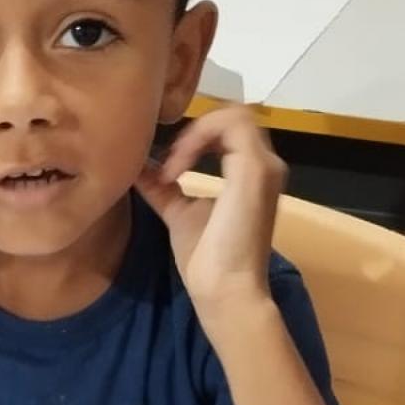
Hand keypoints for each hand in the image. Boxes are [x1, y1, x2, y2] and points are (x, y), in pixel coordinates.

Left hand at [137, 108, 284, 313]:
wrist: (224, 290)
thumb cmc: (207, 260)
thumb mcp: (179, 214)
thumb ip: (164, 188)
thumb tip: (139, 168)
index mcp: (250, 173)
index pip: (228, 130)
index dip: (195, 137)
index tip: (168, 169)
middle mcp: (264, 164)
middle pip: (233, 116)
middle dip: (195, 130)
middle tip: (170, 164)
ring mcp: (263, 166)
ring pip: (234, 114)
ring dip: (196, 133)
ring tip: (174, 166)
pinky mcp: (256, 170)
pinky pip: (231, 125)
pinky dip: (198, 139)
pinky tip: (178, 169)